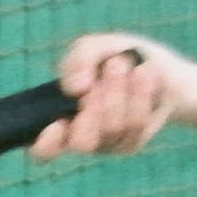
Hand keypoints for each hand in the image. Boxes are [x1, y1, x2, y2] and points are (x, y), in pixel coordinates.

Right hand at [29, 31, 185, 161]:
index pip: (42, 149)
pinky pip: (136, 124)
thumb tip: (76, 89)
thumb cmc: (112, 57)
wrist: (153, 64)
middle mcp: (78, 137)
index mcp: (57, 118)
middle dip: (94, 107)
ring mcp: (105, 144)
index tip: (58, 122)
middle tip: (102, 77)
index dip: (47, 144)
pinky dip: (140, 94)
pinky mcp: (131, 142)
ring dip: (118, 91)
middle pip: (82, 142)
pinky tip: (143, 72)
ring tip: (122, 63)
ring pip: (112, 129)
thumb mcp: (93, 48)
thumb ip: (78, 60)